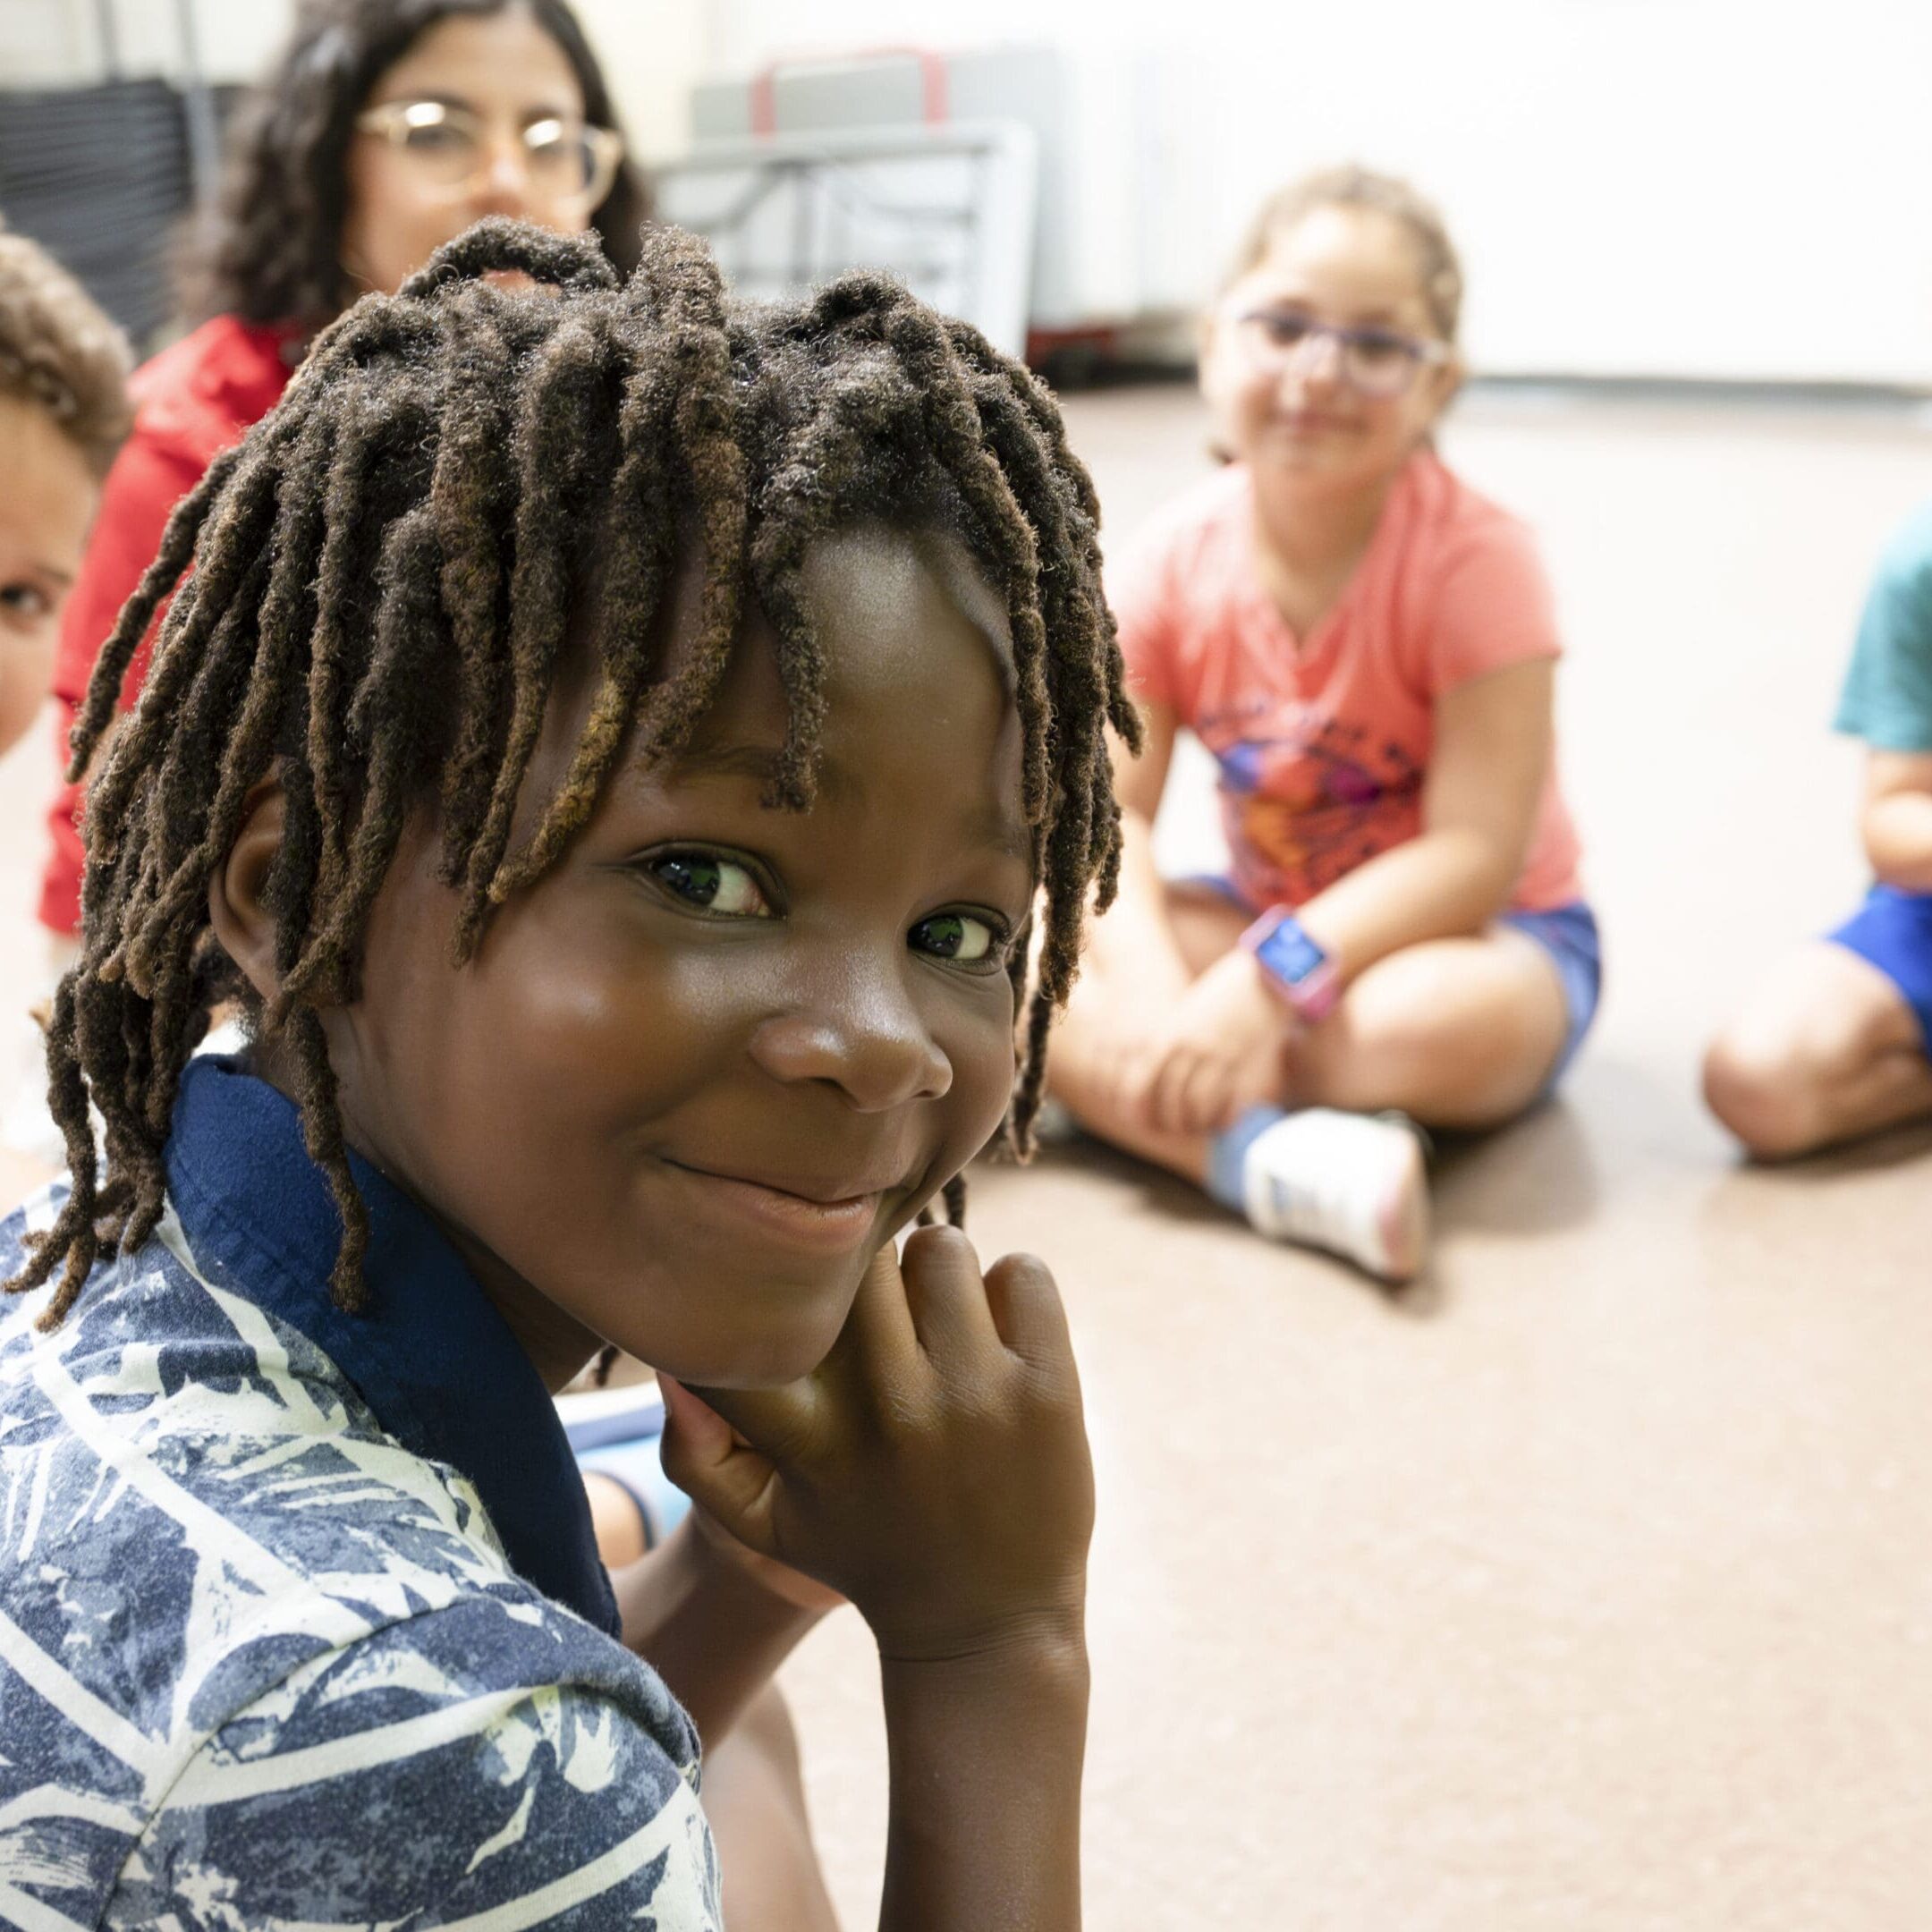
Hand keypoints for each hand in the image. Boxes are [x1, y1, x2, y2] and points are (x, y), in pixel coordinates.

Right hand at [659, 1227, 1091, 1663]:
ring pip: (942, 1248)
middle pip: (862, 1259)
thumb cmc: (866, 1552)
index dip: (769, 1286)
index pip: (764, 1321)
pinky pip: (1024, 1271)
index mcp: (816, 1441)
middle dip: (866, 1269)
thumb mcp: (765, 1522)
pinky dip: (1012, 1287)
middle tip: (879, 1306)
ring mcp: (979, 1394)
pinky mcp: (1050, 1388)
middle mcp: (894, 1410)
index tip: (787, 1293)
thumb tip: (669, 1363)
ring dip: (938, 1273)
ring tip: (939, 1322)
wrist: (991, 1623)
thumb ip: (695, 1452)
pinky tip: (998, 1334)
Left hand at [1126, 949, 1292, 1136]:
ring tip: (1201, 1128)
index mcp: (1168, 1037)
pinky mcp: (1250, 1068)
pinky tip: (1225, 1121)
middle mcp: (1191, 1050)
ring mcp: (1221, 1060)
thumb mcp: (1186, 1017)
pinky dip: (1224, 1122)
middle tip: (1178, 1129)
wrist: (1266, 977)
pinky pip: (1231, 1108)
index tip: (1144, 1123)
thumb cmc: (1223, 996)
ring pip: (1198, 1109)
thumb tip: (1159, 1086)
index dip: (1138, 1113)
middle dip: (1170, 1124)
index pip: (1139, 1087)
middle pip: (1169, 1104)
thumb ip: (1171, 1048)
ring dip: (1197, 1126)